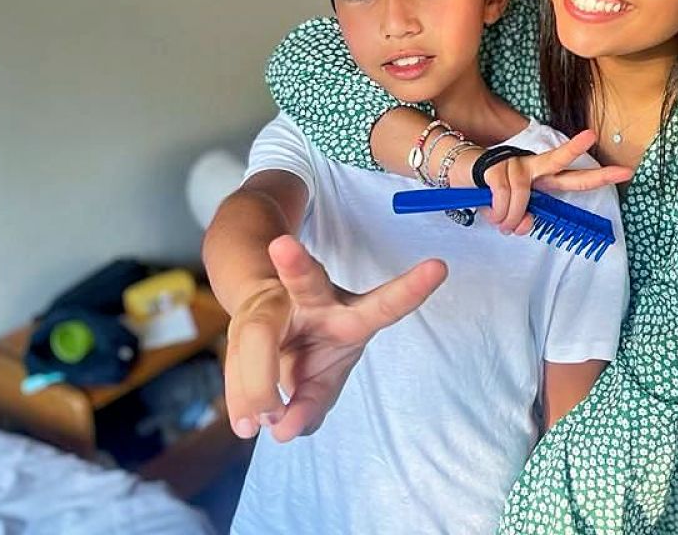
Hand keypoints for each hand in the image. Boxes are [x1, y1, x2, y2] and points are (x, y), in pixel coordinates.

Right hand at [223, 234, 446, 441]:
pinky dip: (242, 400)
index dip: (412, 288)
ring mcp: (271, 305)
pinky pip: (236, 364)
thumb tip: (283, 429)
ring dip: (252, 378)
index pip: (384, 303)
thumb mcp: (322, 378)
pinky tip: (246, 423)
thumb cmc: (309, 349)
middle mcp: (310, 298)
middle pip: (304, 280)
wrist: (261, 314)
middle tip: (282, 247)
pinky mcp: (242, 322)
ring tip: (254, 425)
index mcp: (349, 312)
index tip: (440, 266)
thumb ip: (311, 405)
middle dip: (294, 264)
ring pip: (257, 331)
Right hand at [480, 130, 632, 234]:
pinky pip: (503, 199)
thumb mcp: (510, 213)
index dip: (599, 177)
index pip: (572, 177)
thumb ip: (522, 220)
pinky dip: (497, 212)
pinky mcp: (496, 168)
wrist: (459, 174)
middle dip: (575, 149)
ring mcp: (515, 165)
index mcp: (542, 179)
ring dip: (509, 217)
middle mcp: (532, 168)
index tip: (625, 172)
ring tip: (500, 221)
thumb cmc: (490, 193)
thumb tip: (523, 224)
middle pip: (557, 160)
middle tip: (592, 136)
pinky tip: (491, 212)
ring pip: (522, 198)